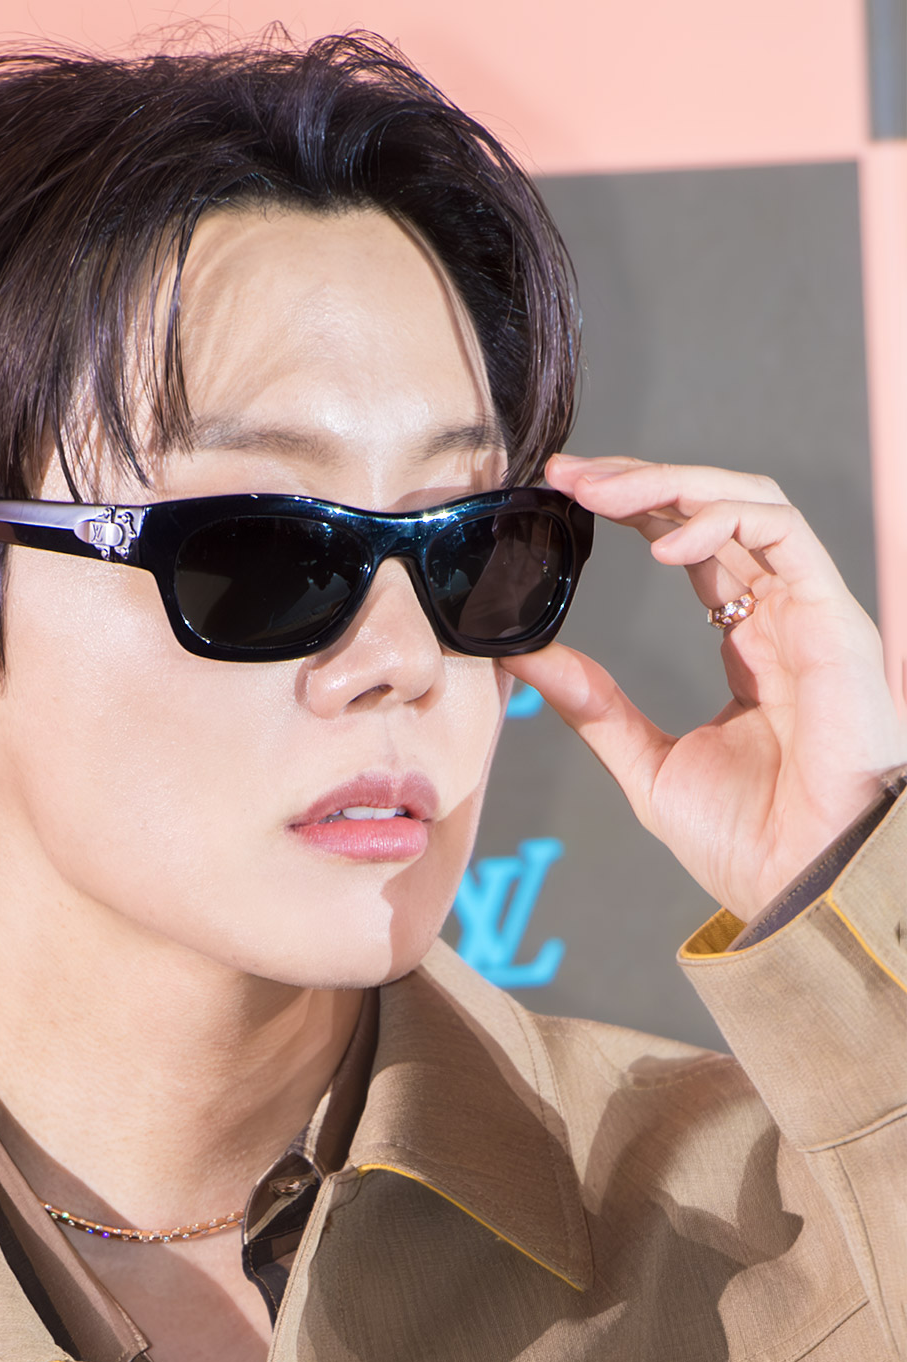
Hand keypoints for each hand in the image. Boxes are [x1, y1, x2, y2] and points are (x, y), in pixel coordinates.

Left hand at [502, 454, 906, 921]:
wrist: (805, 886)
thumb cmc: (746, 840)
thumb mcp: (646, 762)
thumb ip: (593, 705)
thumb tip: (525, 657)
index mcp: (746, 642)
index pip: (690, 542)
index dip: (631, 508)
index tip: (562, 495)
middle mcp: (782, 616)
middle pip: (714, 508)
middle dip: (639, 479)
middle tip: (567, 474)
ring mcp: (812, 613)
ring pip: (748, 502)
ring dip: (671, 483)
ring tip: (601, 493)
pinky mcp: (836, 619)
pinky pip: (783, 534)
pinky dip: (721, 519)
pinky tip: (663, 542)